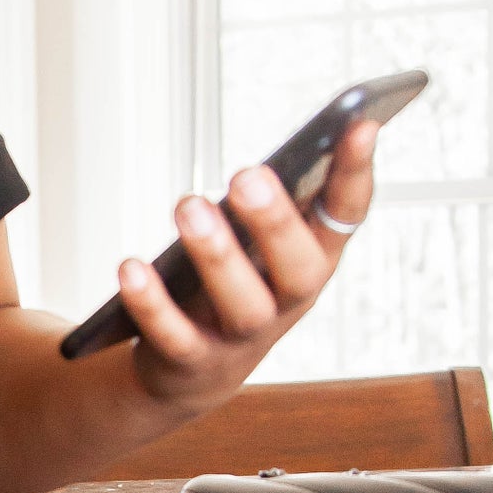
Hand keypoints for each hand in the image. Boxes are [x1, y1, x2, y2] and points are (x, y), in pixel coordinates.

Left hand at [118, 119, 377, 413]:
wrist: (190, 369)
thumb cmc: (230, 282)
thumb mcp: (256, 243)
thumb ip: (269, 200)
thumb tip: (276, 153)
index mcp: (312, 261)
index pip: (345, 217)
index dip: (356, 174)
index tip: (361, 123)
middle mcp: (287, 303)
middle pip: (297, 271)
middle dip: (275, 223)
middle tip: (246, 175)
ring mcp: (242, 338)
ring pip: (242, 305)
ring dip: (216, 255)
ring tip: (189, 206)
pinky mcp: (192, 362)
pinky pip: (174, 336)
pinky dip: (152, 303)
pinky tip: (131, 267)